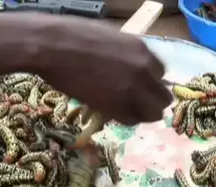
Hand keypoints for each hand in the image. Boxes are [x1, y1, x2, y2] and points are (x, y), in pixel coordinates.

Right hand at [31, 15, 171, 125]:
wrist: (52, 46)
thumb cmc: (74, 36)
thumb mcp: (112, 39)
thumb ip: (127, 55)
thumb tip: (129, 68)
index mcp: (143, 50)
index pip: (161, 74)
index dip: (149, 82)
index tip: (139, 86)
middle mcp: (143, 70)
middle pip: (162, 97)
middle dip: (151, 101)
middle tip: (137, 103)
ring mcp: (130, 90)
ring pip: (151, 113)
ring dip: (141, 114)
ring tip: (126, 110)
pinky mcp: (114, 106)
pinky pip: (130, 120)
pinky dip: (124, 119)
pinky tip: (112, 113)